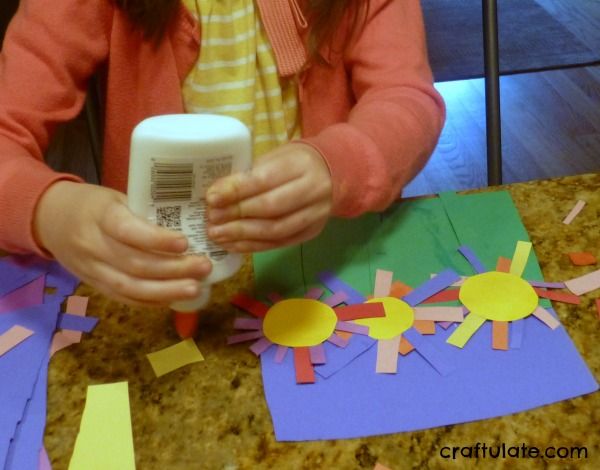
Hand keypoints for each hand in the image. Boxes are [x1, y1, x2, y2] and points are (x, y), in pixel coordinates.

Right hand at [33, 181, 211, 306]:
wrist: (50, 220)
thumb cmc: (93, 205)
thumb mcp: (116, 197)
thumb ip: (145, 211)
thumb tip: (191, 223)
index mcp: (99, 215)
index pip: (127, 230)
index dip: (156, 239)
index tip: (184, 242)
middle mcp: (93, 245)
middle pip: (135, 264)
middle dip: (173, 269)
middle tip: (204, 267)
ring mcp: (92, 269)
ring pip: (130, 287)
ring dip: (166, 291)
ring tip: (196, 288)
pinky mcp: (94, 285)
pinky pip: (124, 298)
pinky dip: (151, 301)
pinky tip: (174, 298)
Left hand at [206, 143, 332, 251]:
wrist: (335, 173)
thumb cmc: (295, 162)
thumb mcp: (275, 157)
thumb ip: (250, 174)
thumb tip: (216, 195)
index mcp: (301, 164)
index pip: (265, 180)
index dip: (236, 191)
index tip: (211, 198)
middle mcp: (313, 190)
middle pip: (271, 208)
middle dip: (237, 215)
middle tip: (211, 220)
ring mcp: (315, 214)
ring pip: (276, 230)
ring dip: (242, 235)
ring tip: (217, 235)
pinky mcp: (311, 232)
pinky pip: (279, 244)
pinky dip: (253, 246)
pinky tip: (233, 245)